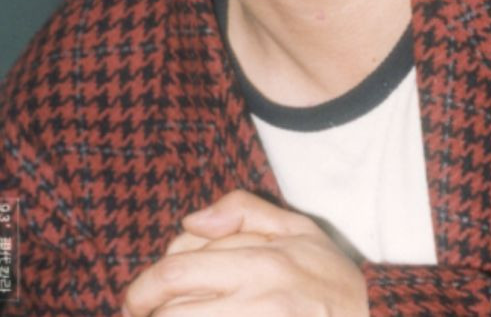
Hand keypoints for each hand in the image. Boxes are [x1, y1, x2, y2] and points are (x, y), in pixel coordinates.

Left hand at [122, 190, 369, 315]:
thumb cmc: (329, 277)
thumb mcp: (297, 227)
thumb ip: (243, 209)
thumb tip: (191, 219)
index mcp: (260, 262)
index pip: (176, 271)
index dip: (143, 287)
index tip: (138, 298)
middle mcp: (258, 302)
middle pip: (172, 313)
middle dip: (147, 316)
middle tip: (143, 316)